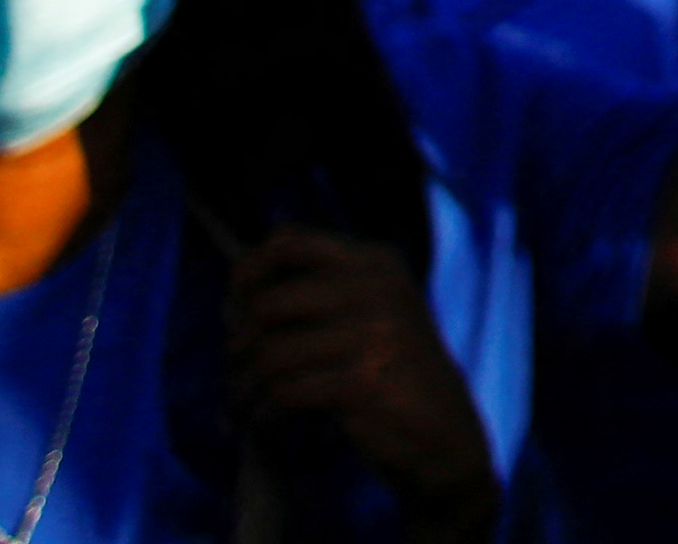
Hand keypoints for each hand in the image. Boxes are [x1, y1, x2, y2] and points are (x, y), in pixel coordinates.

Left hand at [227, 226, 497, 532]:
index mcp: (376, 262)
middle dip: (238, 346)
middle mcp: (376, 287)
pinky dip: (262, 416)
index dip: (248, 270)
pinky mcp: (362, 382)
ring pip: (270, 355)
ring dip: (243, 389)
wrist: (445, 435)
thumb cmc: (393, 375)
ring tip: (240, 409)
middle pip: (267, 304)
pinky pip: (284, 394)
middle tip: (237, 374)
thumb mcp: (372, 314)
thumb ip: (320, 294)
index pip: (289, 242)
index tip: (235, 306)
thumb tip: (233, 303)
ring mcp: (373, 333)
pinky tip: (264, 427)